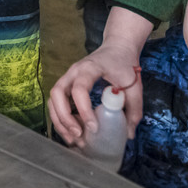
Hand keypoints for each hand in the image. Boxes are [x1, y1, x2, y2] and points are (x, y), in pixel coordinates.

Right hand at [48, 7, 152, 144]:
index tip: (94, 127)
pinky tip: (72, 132)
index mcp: (90, 68)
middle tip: (78, 135)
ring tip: (73, 139)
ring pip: (52, 100)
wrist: (117, 48)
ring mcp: (68, 78)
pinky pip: (57, 103)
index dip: (83, 110)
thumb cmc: (124, 64)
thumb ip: (134, 110)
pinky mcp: (67, 85)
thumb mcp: (134, 86)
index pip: (79, 88)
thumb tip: (128, 134)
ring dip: (59, 121)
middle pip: (57, 93)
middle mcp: (73, 72)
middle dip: (64, 117)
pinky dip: (61, 119)